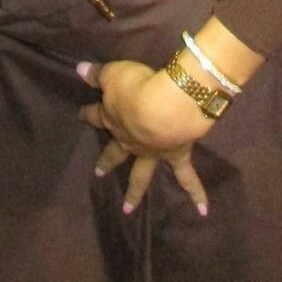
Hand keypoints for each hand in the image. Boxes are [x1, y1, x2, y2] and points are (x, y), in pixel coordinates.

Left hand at [77, 59, 213, 216]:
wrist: (166, 106)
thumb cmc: (137, 86)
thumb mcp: (113, 74)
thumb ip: (98, 74)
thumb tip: (79, 70)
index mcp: (114, 119)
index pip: (96, 115)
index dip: (88, 114)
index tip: (80, 115)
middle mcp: (130, 140)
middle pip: (115, 152)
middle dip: (106, 161)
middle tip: (98, 174)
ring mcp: (152, 152)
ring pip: (141, 175)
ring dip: (134, 193)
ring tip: (128, 210)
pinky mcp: (176, 156)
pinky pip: (187, 177)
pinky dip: (196, 192)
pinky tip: (203, 211)